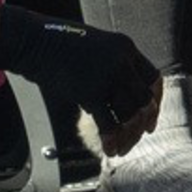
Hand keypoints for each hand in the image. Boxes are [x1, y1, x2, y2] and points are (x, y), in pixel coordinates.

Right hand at [0, 5, 162, 143]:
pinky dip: (112, 139)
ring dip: (128, 135)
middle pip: (144, 99)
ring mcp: (108, 76)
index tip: (152, 115)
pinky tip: (111, 150)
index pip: (153, 77)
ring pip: (130, 114)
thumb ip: (113, 67)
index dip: (156, 99)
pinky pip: (109, 123)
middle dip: (143, 121)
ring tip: (123, 148)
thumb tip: (122, 97)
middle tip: (141, 136)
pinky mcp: (91, 92)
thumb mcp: (97, 49)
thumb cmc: (61, 45)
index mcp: (126, 47)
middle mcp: (122, 61)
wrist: (35, 41)